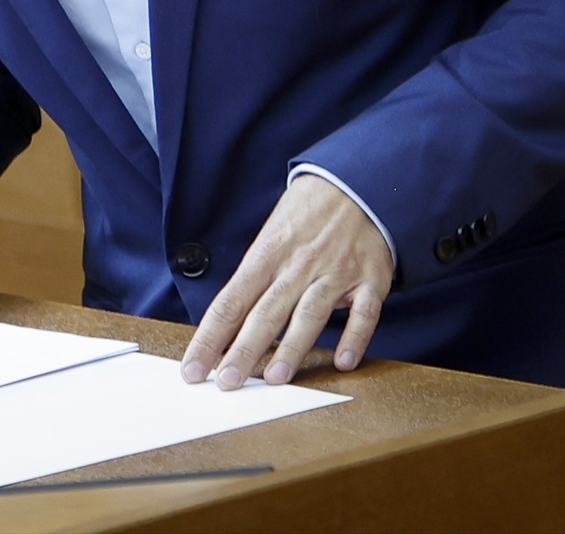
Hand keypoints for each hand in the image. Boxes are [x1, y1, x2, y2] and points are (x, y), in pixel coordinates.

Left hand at [181, 174, 392, 389]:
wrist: (355, 181)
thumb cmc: (306, 214)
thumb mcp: (271, 235)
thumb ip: (255, 278)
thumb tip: (228, 324)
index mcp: (266, 254)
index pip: (230, 302)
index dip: (210, 337)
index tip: (193, 367)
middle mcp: (298, 265)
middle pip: (265, 312)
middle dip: (244, 350)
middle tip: (227, 382)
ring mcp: (335, 272)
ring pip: (309, 314)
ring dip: (292, 348)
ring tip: (274, 378)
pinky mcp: (370, 279)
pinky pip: (364, 312)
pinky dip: (355, 337)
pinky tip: (344, 361)